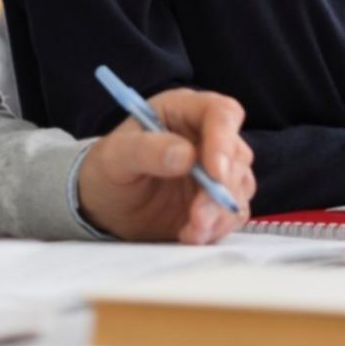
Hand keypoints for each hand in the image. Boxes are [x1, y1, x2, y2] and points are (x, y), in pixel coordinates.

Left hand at [76, 88, 254, 244]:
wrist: (105, 206)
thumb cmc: (108, 169)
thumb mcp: (114, 156)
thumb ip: (146, 150)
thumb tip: (185, 155)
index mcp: (184, 110)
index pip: (221, 113)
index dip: (224, 140)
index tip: (215, 172)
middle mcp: (206, 136)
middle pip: (237, 154)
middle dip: (221, 188)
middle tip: (197, 216)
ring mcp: (215, 169)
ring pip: (240, 186)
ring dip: (219, 212)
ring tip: (191, 230)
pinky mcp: (217, 200)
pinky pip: (233, 213)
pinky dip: (217, 227)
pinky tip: (190, 235)